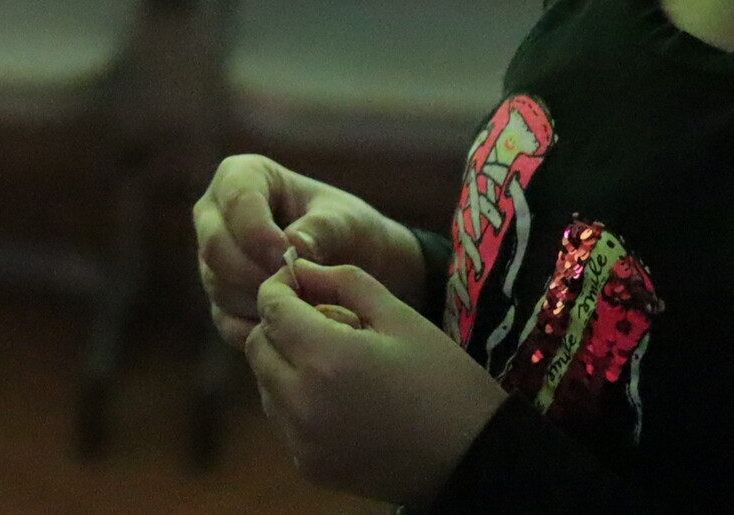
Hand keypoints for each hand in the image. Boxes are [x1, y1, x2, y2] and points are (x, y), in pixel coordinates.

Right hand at [194, 153, 425, 348]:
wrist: (358, 266)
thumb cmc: (350, 230)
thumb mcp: (347, 222)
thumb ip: (322, 229)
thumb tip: (293, 246)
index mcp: (242, 176)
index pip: (235, 200)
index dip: (258, 231)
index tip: (288, 256)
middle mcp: (216, 215)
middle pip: (215, 246)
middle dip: (255, 271)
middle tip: (296, 287)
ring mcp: (213, 259)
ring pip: (218, 285)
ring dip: (261, 301)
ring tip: (305, 304)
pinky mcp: (220, 298)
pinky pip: (226, 320)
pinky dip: (260, 328)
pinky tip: (295, 328)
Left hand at [245, 258, 507, 506]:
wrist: (476, 459)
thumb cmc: (444, 381)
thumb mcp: (400, 316)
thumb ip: (342, 281)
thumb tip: (300, 267)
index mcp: (326, 359)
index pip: (269, 307)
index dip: (278, 287)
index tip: (298, 281)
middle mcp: (302, 403)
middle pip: (257, 345)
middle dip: (277, 324)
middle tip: (316, 319)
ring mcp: (302, 441)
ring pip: (264, 383)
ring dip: (283, 362)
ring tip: (330, 358)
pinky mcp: (310, 466)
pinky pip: (281, 419)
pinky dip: (294, 400)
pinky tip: (335, 395)